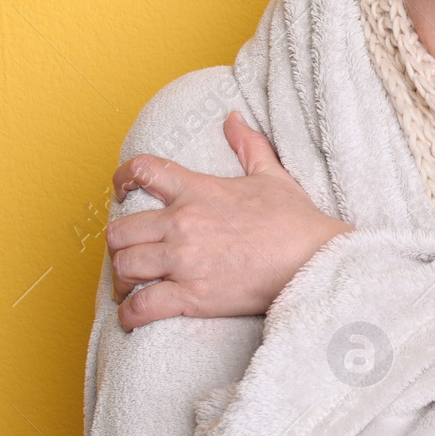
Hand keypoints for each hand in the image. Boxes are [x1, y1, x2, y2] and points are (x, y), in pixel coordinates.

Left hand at [106, 111, 352, 330]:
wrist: (314, 260)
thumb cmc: (295, 221)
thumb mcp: (272, 175)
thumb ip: (248, 145)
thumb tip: (233, 118)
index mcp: (198, 191)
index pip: (143, 171)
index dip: (122, 179)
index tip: (120, 191)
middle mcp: (183, 224)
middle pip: (120, 232)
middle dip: (120, 245)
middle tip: (130, 255)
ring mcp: (185, 261)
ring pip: (124, 268)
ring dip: (122, 280)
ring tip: (130, 287)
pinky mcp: (193, 297)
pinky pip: (143, 306)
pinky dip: (132, 314)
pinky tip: (133, 317)